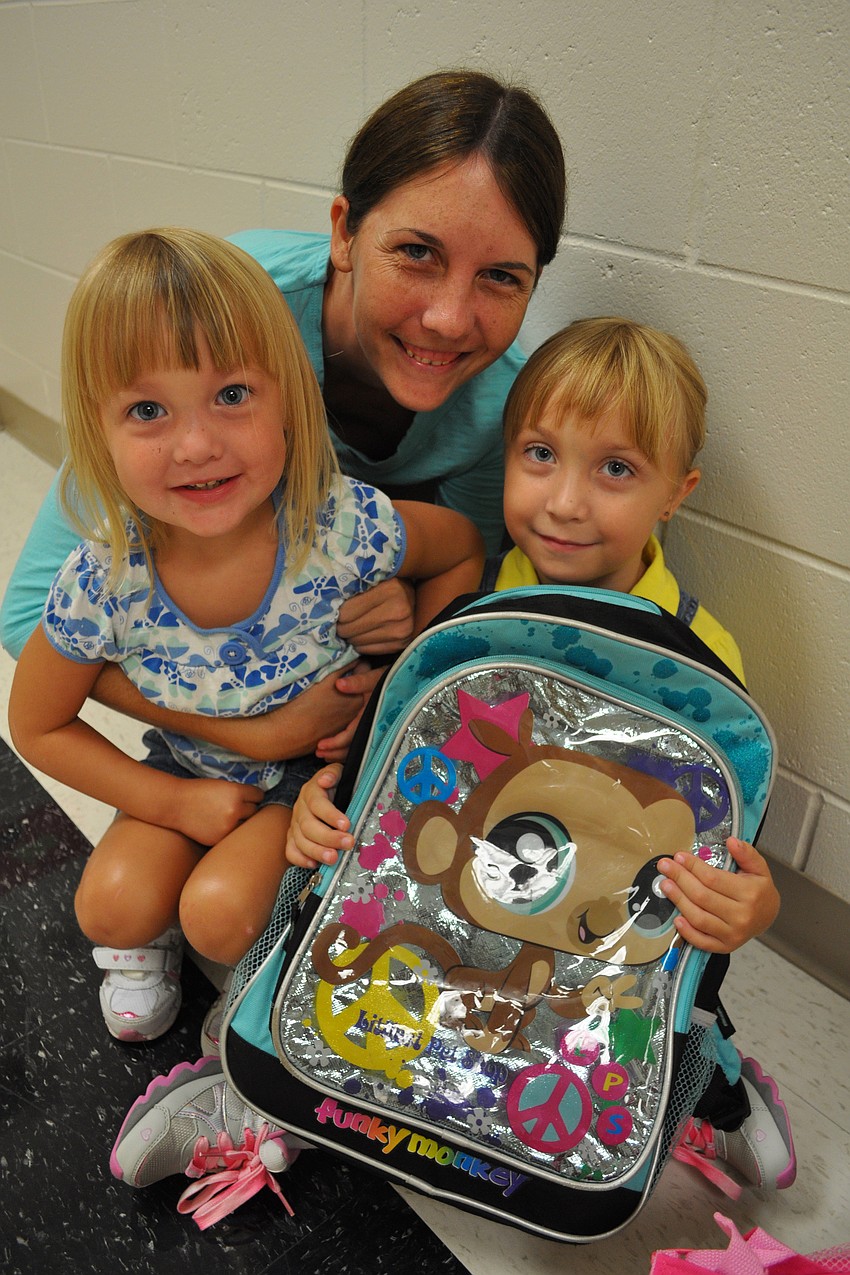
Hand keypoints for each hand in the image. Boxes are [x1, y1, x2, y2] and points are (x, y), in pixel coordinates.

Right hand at [172, 778, 262, 845]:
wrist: (175, 804)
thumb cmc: (198, 791)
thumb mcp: (222, 785)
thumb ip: (239, 792)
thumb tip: (258, 799)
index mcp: (236, 793)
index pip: (259, 795)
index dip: (254, 795)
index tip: (250, 796)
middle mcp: (235, 810)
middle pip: (255, 811)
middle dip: (248, 808)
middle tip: (238, 806)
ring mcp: (227, 827)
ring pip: (245, 825)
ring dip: (240, 821)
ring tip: (228, 816)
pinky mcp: (219, 839)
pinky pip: (232, 835)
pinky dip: (228, 831)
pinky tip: (218, 824)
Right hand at [285, 764, 350, 868]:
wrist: (324, 789)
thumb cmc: (335, 784)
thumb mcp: (338, 772)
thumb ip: (333, 773)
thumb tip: (325, 780)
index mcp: (311, 791)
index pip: (317, 804)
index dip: (330, 815)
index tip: (346, 824)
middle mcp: (300, 808)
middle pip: (308, 826)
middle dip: (329, 837)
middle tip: (347, 843)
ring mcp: (295, 824)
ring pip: (300, 840)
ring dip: (317, 851)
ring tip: (334, 858)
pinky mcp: (293, 837)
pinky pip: (290, 850)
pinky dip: (300, 859)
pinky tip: (314, 864)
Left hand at [316, 663, 385, 762]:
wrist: (402, 681)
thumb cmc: (388, 678)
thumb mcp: (374, 677)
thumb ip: (358, 681)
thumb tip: (339, 684)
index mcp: (370, 716)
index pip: (350, 735)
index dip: (335, 742)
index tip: (319, 745)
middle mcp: (372, 726)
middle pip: (352, 747)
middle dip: (334, 752)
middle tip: (318, 753)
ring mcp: (372, 729)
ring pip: (356, 748)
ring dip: (339, 753)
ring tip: (324, 754)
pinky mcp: (371, 728)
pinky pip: (359, 743)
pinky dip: (347, 749)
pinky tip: (337, 750)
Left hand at [336, 578, 415, 653]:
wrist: (411, 595)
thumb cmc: (385, 584)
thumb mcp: (371, 578)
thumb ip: (352, 588)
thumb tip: (326, 607)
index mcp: (389, 590)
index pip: (346, 612)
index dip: (338, 613)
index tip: (337, 610)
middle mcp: (398, 612)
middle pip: (350, 629)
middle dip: (342, 626)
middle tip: (341, 621)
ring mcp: (401, 631)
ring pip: (357, 642)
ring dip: (351, 635)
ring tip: (353, 625)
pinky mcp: (401, 644)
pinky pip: (366, 650)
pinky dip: (361, 643)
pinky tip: (364, 633)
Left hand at [657, 837, 779, 952]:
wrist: (768, 916)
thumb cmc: (759, 890)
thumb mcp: (759, 868)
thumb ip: (747, 853)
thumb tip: (732, 841)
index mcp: (750, 894)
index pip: (713, 878)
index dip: (693, 866)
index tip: (679, 856)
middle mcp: (742, 916)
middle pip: (702, 896)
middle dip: (680, 879)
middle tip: (665, 867)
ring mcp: (733, 934)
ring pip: (699, 918)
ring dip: (678, 901)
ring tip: (665, 885)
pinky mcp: (726, 946)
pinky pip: (702, 941)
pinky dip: (687, 932)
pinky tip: (676, 919)